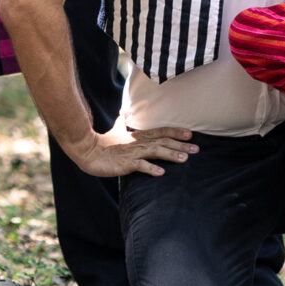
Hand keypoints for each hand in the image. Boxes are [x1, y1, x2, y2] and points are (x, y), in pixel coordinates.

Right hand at [66, 125, 197, 178]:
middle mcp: (138, 142)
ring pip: (155, 152)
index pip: (161, 131)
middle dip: (180, 145)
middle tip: (197, 149)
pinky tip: (161, 173)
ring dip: (170, 155)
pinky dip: (150, 169)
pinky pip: (140, 166)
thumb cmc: (103, 142)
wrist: (87, 150)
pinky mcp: (125, 163)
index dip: (176, 132)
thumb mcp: (116, 130)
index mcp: (138, 135)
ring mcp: (132, 153)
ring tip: (184, 160)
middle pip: (163, 142)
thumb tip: (123, 112)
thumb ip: (123, 122)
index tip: (191, 134)